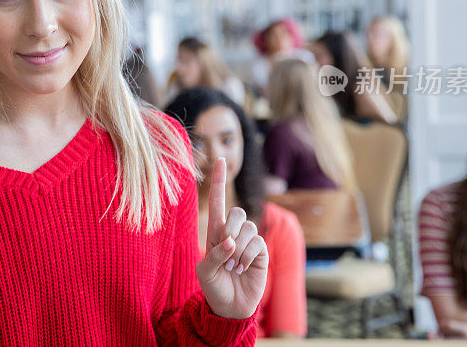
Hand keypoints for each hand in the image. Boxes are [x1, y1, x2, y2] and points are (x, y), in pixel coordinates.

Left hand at [195, 158, 268, 318]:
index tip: (221, 159)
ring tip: (232, 266)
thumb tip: (231, 242)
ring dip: (238, 249)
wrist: (229, 307)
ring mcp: (249, 241)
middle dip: (230, 231)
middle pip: (237, 212)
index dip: (218, 180)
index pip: (218, 201)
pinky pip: (257, 242)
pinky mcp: (261, 252)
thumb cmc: (213, 287)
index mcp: (215, 232)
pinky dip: (247, 256)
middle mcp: (233, 233)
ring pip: (248, 227)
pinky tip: (242, 268)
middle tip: (225, 253)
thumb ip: (215, 254)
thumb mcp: (205, 272)